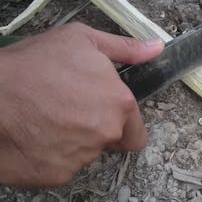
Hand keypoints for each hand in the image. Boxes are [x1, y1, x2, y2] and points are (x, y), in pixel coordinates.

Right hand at [0, 23, 163, 186]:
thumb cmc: (32, 65)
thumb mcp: (81, 40)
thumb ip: (125, 49)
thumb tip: (156, 48)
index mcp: (119, 103)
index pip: (137, 130)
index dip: (122, 120)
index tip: (102, 110)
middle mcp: (107, 133)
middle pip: (113, 141)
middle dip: (98, 129)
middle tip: (70, 110)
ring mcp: (82, 156)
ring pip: (87, 153)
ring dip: (75, 140)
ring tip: (48, 118)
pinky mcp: (58, 174)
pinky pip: (64, 166)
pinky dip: (53, 155)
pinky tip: (37, 135)